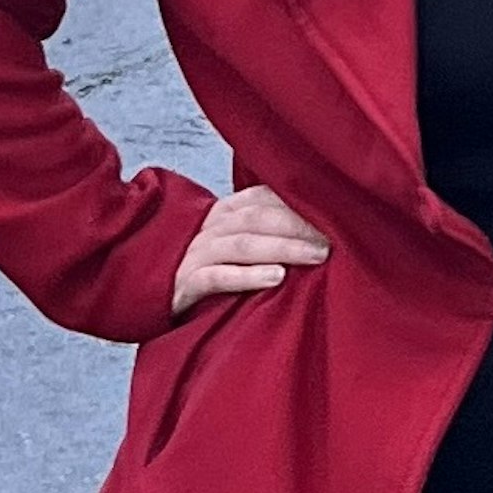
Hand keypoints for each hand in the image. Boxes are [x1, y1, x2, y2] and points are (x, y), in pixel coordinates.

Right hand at [172, 184, 330, 319]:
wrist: (156, 294)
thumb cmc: (217, 270)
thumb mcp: (241, 244)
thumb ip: (272, 231)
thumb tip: (326, 231)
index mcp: (227, 212)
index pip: (264, 198)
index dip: (299, 205)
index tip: (336, 215)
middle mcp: (211, 228)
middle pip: (257, 219)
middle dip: (299, 227)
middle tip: (334, 241)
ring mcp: (196, 255)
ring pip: (241, 245)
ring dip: (282, 248)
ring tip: (317, 256)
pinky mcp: (184, 284)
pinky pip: (216, 277)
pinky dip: (247, 276)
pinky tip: (276, 277)